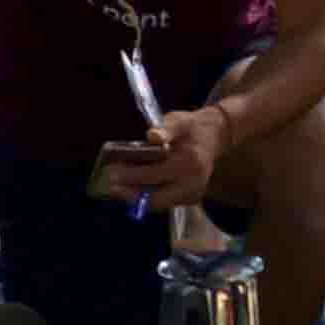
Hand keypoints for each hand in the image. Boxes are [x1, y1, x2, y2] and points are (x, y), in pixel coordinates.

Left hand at [96, 101, 228, 215]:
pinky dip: (148, 197)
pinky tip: (132, 189)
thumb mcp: (178, 121)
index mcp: (190, 162)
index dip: (132, 176)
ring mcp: (193, 193)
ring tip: (117, 188)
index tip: (112, 171)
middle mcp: (193, 182)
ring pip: (159, 203)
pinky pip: (165, 202)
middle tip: (110, 184)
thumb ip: (165, 129)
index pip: (156, 175)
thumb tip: (151, 136)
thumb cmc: (190, 128)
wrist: (214, 137)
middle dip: (130, 193)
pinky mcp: (191, 199)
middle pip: (155, 198)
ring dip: (137, 198)